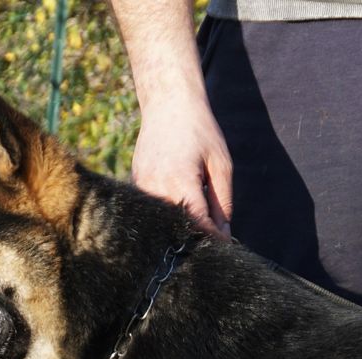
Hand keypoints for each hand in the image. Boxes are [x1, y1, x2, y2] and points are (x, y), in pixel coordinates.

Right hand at [131, 93, 232, 235]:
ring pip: (164, 222)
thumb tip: (224, 235)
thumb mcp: (221, 166)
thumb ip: (222, 203)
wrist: (168, 103)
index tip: (225, 251)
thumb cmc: (200, 131)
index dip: (212, 241)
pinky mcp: (136, 183)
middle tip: (215, 243)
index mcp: (180, 182)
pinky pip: (154, 209)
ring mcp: (142, 186)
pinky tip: (183, 214)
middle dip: (197, 238)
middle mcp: (156, 187)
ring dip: (182, 228)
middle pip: (178, 228)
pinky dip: (169, 215)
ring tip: (201, 229)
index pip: (197, 225)